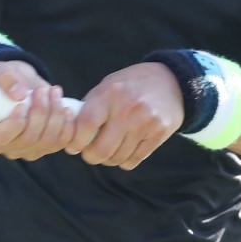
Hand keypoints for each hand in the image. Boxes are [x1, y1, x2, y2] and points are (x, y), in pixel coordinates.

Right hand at [0, 60, 75, 160]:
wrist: (21, 85)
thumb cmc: (5, 80)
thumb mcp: (0, 71)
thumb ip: (6, 79)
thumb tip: (18, 92)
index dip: (14, 124)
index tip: (22, 104)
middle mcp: (4, 146)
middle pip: (27, 139)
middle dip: (40, 112)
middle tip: (43, 89)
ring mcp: (24, 150)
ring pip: (46, 141)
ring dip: (55, 116)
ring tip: (54, 92)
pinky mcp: (42, 148)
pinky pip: (59, 144)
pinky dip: (66, 127)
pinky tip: (67, 110)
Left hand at [66, 62, 183, 169]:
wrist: (170, 81)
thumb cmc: (131, 84)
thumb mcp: (108, 85)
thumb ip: (90, 106)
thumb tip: (70, 130)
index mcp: (109, 93)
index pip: (86, 124)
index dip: (75, 141)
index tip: (73, 146)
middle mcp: (127, 109)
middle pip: (101, 149)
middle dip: (91, 157)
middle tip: (90, 153)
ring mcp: (145, 122)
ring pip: (117, 158)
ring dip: (108, 159)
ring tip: (108, 150)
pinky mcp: (158, 134)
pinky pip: (134, 160)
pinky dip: (125, 160)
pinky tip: (124, 150)